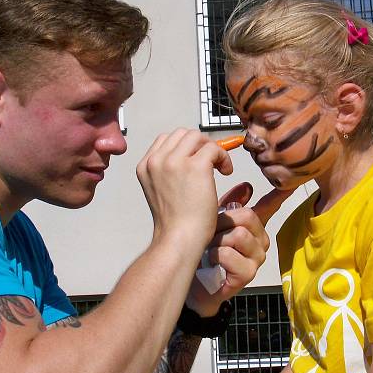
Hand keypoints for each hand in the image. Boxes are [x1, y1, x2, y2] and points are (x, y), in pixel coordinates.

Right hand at [136, 129, 232, 251]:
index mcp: (145, 166)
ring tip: (219, 167)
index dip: (186, 147)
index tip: (198, 160)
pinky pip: (214, 148)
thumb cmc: (175, 223)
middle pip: (182, 134)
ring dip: (212, 148)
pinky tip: (226, 172)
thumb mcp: (161, 191)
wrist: (179, 239)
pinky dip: (224, 157)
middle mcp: (157, 161)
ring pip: (198, 136)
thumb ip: (168, 172)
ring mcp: (174, 162)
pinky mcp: (196, 166)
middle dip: (200, 144)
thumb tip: (190, 157)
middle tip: (211, 162)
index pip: (166, 140)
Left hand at [186, 182, 293, 315]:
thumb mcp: (215, 223)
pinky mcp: (248, 273)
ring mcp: (257, 258)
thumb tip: (247, 186)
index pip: (269, 207)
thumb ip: (230, 203)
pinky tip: (211, 263)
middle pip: (247, 216)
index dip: (279, 195)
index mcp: (253, 227)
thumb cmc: (205, 252)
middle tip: (209, 233)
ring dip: (216, 241)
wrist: (195, 283)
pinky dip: (214, 256)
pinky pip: (228, 254)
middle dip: (222, 222)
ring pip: (237, 235)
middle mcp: (260, 241)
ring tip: (209, 250)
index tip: (290, 184)